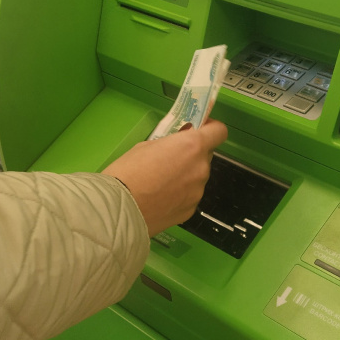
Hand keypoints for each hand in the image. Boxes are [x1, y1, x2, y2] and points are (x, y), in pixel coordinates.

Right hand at [102, 119, 227, 236]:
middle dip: (191, 156)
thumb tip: (176, 149)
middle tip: (169, 160)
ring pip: (197, 178)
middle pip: (205, 156)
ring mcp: (198, 191)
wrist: (119, 209)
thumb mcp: (147, 146)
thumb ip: (170, 145)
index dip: (210, 129)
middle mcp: (201, 168)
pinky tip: (160, 199)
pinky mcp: (191, 210)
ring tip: (160, 184)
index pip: (219, 131)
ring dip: (185, 176)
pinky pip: (189, 196)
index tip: (197, 130)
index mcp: (192, 146)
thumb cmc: (128, 171)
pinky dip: (180, 195)